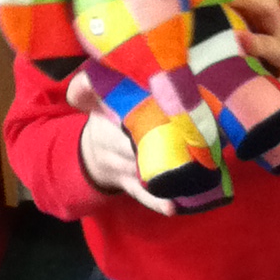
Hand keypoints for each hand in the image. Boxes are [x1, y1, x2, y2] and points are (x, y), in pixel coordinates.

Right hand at [67, 71, 175, 216]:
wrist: (91, 156)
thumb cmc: (104, 122)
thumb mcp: (95, 103)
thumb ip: (92, 87)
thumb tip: (88, 72)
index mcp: (103, 125)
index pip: (122, 124)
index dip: (143, 120)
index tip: (167, 114)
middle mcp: (111, 150)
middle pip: (135, 150)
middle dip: (160, 146)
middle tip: (187, 142)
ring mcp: (121, 171)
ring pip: (142, 173)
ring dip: (165, 173)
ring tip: (190, 172)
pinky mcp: (130, 187)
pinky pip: (143, 196)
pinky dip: (157, 202)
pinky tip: (173, 206)